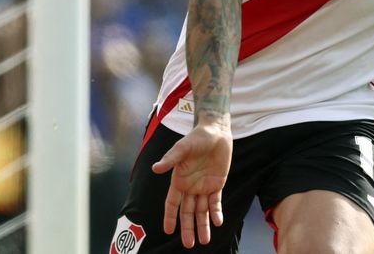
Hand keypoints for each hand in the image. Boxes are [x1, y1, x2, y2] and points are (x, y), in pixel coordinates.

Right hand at [151, 119, 232, 247]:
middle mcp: (190, 187)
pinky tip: (218, 222)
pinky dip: (216, 212)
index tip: (168, 231)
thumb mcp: (183, 148)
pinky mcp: (217, 184)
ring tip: (204, 241)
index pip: (172, 203)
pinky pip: (215, 202)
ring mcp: (203, 187)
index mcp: (178, 181)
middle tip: (190, 244)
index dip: (170, 217)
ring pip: (201, 211)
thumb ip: (171, 159)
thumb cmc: (196, 138)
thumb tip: (155, 168)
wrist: (216, 132)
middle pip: (187, 212)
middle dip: (188, 228)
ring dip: (203, 225)